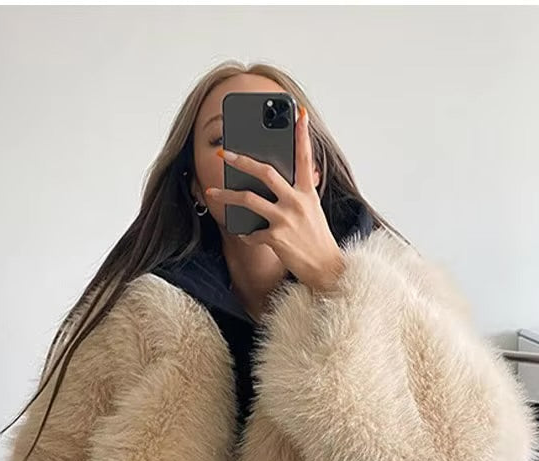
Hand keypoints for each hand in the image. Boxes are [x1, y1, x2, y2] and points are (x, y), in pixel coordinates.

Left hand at [204, 106, 344, 292]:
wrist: (326, 269)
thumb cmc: (317, 240)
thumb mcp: (313, 211)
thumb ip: (299, 192)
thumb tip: (283, 176)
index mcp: (308, 193)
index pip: (305, 157)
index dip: (302, 135)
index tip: (299, 114)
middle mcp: (297, 202)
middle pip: (265, 172)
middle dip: (241, 160)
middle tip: (224, 152)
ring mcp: (286, 219)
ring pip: (249, 200)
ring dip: (226, 196)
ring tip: (212, 193)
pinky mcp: (276, 238)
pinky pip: (251, 232)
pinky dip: (245, 233)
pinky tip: (244, 234)